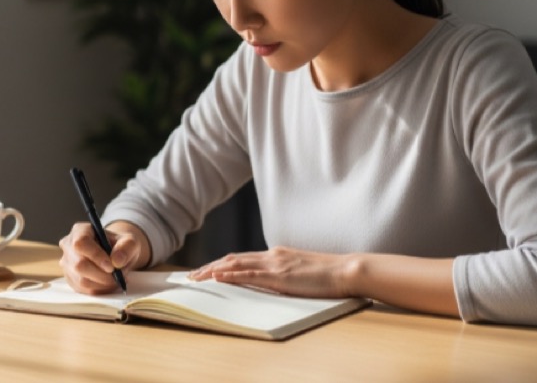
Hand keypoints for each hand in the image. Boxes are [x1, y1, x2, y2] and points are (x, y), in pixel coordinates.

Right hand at [58, 220, 149, 294]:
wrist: (115, 255)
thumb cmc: (120, 245)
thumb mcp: (129, 241)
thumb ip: (126, 247)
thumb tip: (116, 261)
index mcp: (80, 230)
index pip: (81, 243)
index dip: (95, 256)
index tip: (112, 266)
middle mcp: (68, 246)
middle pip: (79, 265)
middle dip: (102, 275)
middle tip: (118, 276)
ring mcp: (67, 263)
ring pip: (81, 280)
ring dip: (102, 284)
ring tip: (116, 280)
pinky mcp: (70, 278)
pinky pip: (82, 289)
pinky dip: (99, 290)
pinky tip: (108, 284)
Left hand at [188, 246, 355, 298]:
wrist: (345, 270)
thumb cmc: (327, 275)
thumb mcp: (299, 272)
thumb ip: (282, 273)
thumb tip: (269, 281)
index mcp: (276, 254)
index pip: (240, 258)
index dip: (220, 264)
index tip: (204, 271)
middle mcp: (271, 255)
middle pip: (232, 259)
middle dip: (209, 267)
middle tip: (191, 276)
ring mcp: (275, 264)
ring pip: (236, 264)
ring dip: (213, 270)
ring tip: (196, 277)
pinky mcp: (280, 275)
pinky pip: (250, 274)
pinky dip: (231, 275)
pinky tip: (218, 277)